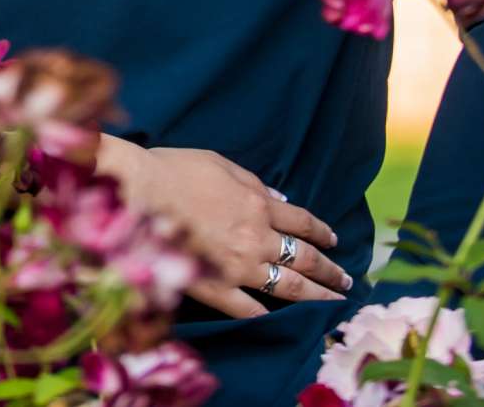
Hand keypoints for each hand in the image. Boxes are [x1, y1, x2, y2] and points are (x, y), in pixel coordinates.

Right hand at [111, 143, 350, 316]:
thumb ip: (254, 183)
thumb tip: (281, 200)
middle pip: (305, 258)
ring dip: (316, 296)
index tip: (334, 241)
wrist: (136, 191)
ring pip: (289, 287)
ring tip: (333, 304)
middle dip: (330, 270)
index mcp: (258, 204)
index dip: (322, 232)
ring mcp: (238, 266)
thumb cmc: (173, 169)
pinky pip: (248, 309)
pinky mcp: (215, 286)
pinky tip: (281, 322)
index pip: (302, 221)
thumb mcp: (219, 163)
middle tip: (347, 280)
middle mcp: (256, 237)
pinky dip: (268, 316)